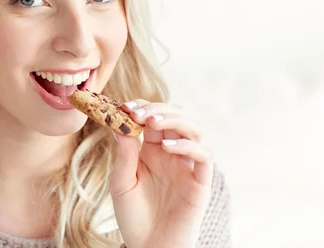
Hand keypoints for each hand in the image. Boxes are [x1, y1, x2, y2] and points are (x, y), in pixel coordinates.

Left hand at [110, 100, 213, 247]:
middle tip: (138, 112)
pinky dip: (188, 146)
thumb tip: (119, 123)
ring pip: (194, 129)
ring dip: (175, 119)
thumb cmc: (133, 217)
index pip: (153, 117)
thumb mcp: (121, 183)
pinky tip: (167, 147)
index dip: (142, 107)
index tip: (125, 106)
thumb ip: (124, 154)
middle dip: (158, 108)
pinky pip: (204, 156)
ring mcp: (187, 166)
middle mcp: (172, 154)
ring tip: (153, 121)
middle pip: (176, 116)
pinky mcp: (200, 182)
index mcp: (152, 150)